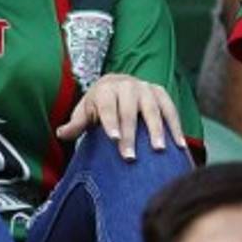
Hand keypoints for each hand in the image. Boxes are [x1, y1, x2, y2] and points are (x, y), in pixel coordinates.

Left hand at [55, 74, 186, 160]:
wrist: (117, 83)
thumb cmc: (99, 104)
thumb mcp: (85, 111)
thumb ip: (76, 124)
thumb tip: (62, 133)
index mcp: (105, 89)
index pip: (108, 106)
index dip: (111, 122)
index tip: (114, 139)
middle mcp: (127, 86)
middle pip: (129, 111)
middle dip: (130, 134)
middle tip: (130, 157)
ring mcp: (146, 88)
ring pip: (152, 109)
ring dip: (157, 130)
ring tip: (158, 150)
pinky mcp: (161, 93)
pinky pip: (170, 109)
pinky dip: (175, 126)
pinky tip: (179, 145)